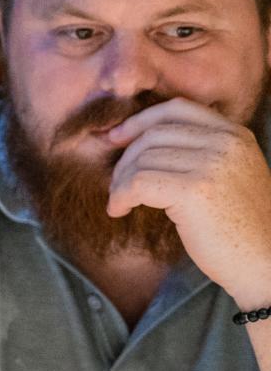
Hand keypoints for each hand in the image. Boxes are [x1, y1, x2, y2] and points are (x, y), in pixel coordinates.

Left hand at [105, 98, 270, 307]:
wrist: (262, 262)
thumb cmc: (237, 227)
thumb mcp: (227, 176)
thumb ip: (198, 152)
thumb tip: (137, 139)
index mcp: (235, 135)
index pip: (177, 108)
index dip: (139, 121)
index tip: (115, 137)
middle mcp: (226, 143)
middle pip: (153, 134)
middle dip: (124, 159)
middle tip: (117, 184)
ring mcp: (212, 164)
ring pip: (141, 159)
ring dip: (120, 183)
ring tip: (120, 202)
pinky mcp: (195, 190)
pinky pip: (137, 183)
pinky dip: (119, 197)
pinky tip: (120, 211)